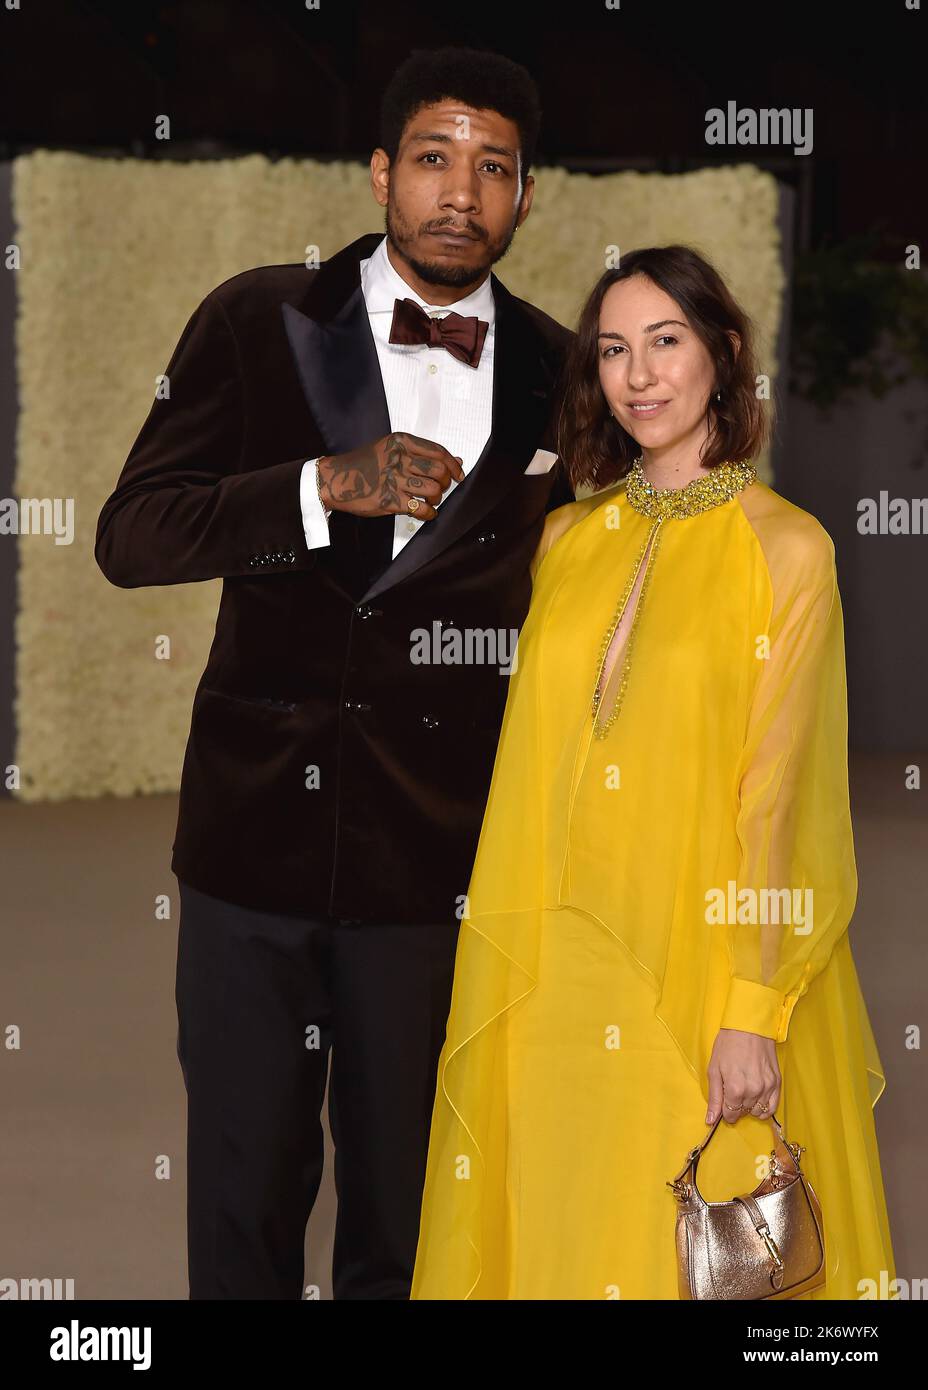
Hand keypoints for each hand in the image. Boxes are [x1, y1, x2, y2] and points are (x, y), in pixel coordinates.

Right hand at [318, 432, 465, 519]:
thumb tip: (454, 461)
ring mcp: (393, 479)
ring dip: (436, 498)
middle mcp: (398, 458)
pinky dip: (428, 513)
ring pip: (432, 490)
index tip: (458, 474)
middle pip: (438, 471)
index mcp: (400, 442)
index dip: (453, 465)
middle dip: (445, 483)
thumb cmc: (363, 465)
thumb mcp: (390, 450)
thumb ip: (421, 454)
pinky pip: (421, 508)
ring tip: (430, 500)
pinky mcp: (389, 500)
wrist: (335, 479)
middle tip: (440, 488)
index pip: (438, 452)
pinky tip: (425, 512)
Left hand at [706, 1028, 780, 1123]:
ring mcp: (767, 1088)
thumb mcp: (714, 1069)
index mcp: (735, 1089)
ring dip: (749, 1107)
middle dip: (736, 1107)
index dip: (725, 1112)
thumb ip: (714, 1098)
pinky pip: (772, 1108)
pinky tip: (756, 1099)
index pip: (730, 1115)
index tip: (724, 1104)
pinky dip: (764, 1108)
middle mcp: (753, 1091)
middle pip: (743, 1113)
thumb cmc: (728, 1045)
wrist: (749, 1027)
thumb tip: (711, 1120)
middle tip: (732, 1091)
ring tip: (744, 1091)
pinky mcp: (777, 1083)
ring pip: (757, 1112)